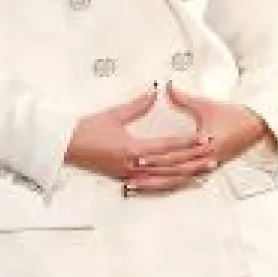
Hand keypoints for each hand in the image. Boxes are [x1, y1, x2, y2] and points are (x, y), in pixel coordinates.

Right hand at [66, 87, 217, 190]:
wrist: (64, 147)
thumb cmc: (85, 130)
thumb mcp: (113, 114)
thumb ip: (138, 105)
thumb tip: (155, 92)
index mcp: (131, 149)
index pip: (167, 147)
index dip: (187, 143)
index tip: (204, 138)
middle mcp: (132, 166)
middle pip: (169, 167)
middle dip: (193, 163)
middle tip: (213, 158)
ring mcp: (128, 175)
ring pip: (163, 179)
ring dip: (184, 177)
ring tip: (203, 174)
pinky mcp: (124, 179)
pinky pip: (151, 185)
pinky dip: (167, 184)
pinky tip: (178, 183)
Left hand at [118, 84, 269, 196]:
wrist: (255, 126)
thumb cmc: (233, 115)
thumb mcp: (206, 106)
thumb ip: (184, 99)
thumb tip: (167, 87)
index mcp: (206, 143)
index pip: (177, 152)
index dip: (157, 155)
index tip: (139, 156)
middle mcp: (206, 159)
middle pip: (174, 170)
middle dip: (152, 173)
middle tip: (130, 175)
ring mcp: (207, 167)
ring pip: (176, 179)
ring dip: (155, 183)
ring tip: (134, 186)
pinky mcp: (206, 170)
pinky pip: (183, 181)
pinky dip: (167, 185)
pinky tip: (152, 188)